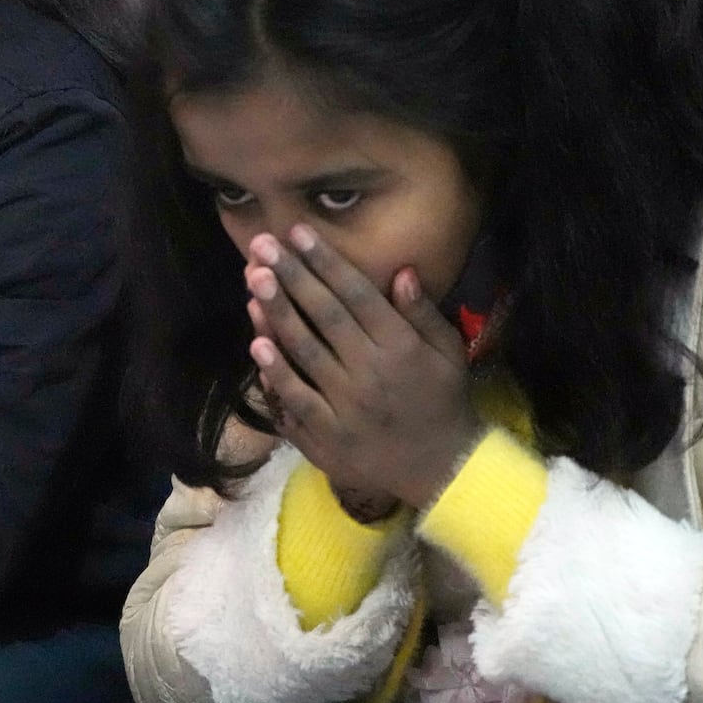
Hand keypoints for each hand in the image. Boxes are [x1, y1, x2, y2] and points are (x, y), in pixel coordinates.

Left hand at [245, 225, 481, 511]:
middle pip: (326, 314)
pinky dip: (277, 372)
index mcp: (402, 347)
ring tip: (254, 278)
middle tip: (263, 244)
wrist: (442, 470)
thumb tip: (401, 270)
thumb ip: (422, 312)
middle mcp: (373, 371)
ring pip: (306, 351)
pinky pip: (298, 398)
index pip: (357, 295)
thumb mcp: (448, 353)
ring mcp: (348, 404)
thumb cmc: (442, 401)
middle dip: (292, 275)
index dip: (326, 262)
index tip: (299, 232)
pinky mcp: (328, 435)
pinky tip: (257, 344)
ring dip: (278, 312)